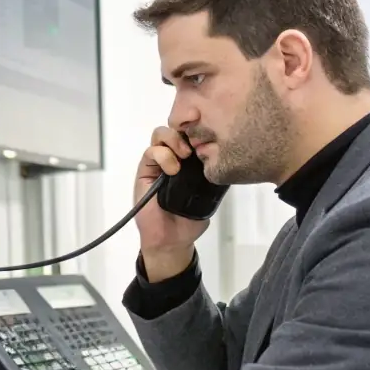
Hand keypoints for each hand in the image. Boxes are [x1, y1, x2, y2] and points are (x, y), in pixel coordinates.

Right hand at [135, 126, 208, 280]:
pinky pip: (150, 152)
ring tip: (183, 154)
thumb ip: (214, 178)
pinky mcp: (145, 171)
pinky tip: (172, 169)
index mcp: (190, 162)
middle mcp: (174, 158)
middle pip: (176, 130)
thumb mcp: (209, 196)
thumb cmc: (188, 221)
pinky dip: (162, 156)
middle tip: (196, 146)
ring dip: (172, 140)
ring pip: (160, 135)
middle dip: (186, 131)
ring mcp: (158, 164)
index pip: (192, 136)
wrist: (170, 239)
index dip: (200, 132)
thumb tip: (225, 163)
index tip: (210, 139)